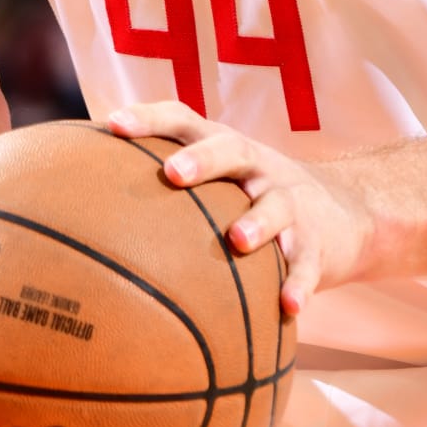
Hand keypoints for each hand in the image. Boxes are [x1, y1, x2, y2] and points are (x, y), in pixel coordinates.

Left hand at [107, 104, 370, 314]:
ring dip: (258, 221)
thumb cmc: (255, 199)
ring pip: (276, 204)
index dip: (150, 119)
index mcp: (227, 152)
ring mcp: (292, 203)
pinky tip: (287, 307)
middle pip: (232, 150)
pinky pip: (308, 264)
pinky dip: (299, 283)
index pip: (185, 120)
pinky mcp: (317, 244)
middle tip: (174, 174)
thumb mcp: (221, 184)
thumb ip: (168, 190)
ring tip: (238, 240)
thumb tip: (79, 210)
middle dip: (203, 159)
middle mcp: (258, 168)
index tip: (112, 125)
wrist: (348, 215)